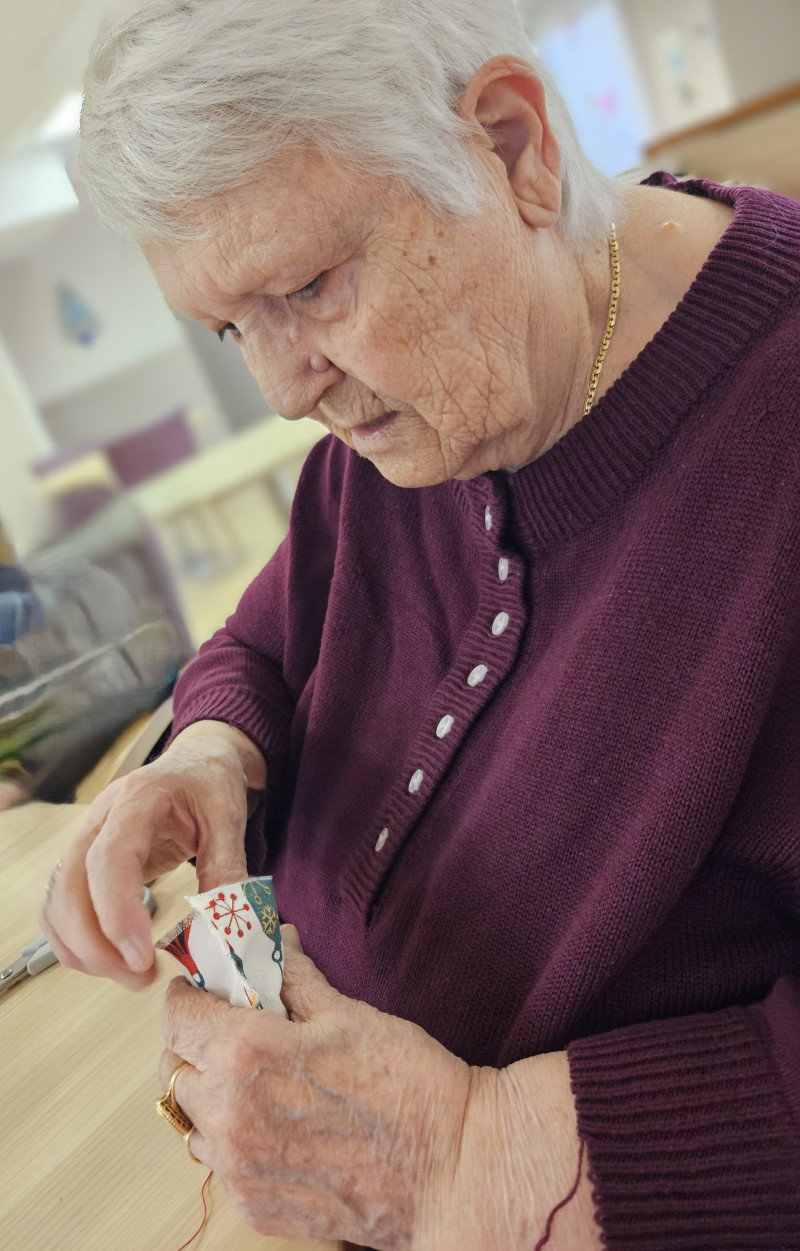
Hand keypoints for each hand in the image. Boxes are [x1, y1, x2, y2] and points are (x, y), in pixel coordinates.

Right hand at [39, 721, 264, 988]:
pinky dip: (75, 941)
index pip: (109, 857)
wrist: (197, 762)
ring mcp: (87, 839)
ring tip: (132, 974)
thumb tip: (225, 931)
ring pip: (59, 903)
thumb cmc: (210, 785)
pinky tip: (109, 960)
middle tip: (140, 977)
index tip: (141, 956)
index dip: (117, 912)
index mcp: (139, 798)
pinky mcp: (86, 862)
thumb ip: (227, 870)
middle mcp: (101, 818)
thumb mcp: (229, 819)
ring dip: (84, 949)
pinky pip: (61, 908)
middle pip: (72, 886)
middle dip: (96, 944)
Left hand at [159, 928, 601, 1250]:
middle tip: (230, 1028)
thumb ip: (294, 977)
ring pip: (192, 1120)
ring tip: (259, 1079)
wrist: (451, 1169)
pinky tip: (279, 1121)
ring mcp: (238, 1168)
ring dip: (210, 1093)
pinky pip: (220, 1163)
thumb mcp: (347, 1012)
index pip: (176, 1016)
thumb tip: (275, 944)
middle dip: (194, 1042)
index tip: (200, 989)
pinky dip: (234, 1138)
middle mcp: (229, 1114)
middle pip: (174, 1068)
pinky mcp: (253, 1206)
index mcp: (247, 1054)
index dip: (187, 995)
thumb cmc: (409, 1086)